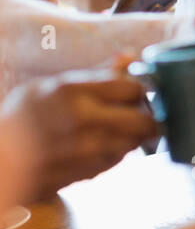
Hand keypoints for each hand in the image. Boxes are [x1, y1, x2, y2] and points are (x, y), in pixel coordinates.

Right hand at [0, 69, 157, 200]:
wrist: (2, 160)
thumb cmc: (23, 119)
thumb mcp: (51, 86)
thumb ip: (96, 73)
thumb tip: (130, 56)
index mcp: (72, 91)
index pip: (132, 88)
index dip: (138, 90)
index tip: (135, 93)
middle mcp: (83, 120)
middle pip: (144, 120)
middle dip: (147, 118)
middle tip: (140, 116)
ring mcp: (87, 149)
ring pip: (135, 142)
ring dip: (133, 136)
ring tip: (113, 131)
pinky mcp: (90, 171)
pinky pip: (119, 159)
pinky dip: (116, 152)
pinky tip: (97, 146)